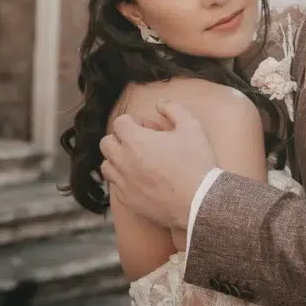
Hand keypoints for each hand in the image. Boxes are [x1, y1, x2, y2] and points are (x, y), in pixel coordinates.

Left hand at [99, 100, 216, 229]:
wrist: (199, 201)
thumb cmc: (196, 162)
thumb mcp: (191, 127)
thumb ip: (173, 109)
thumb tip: (160, 103)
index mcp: (135, 141)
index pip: (120, 123)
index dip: (135, 121)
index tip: (152, 129)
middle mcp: (123, 161)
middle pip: (106, 143)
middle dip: (121, 139)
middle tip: (142, 143)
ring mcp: (124, 183)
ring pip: (106, 166)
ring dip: (118, 160)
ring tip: (138, 162)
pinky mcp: (128, 201)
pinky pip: (116, 186)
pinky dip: (124, 180)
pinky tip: (142, 180)